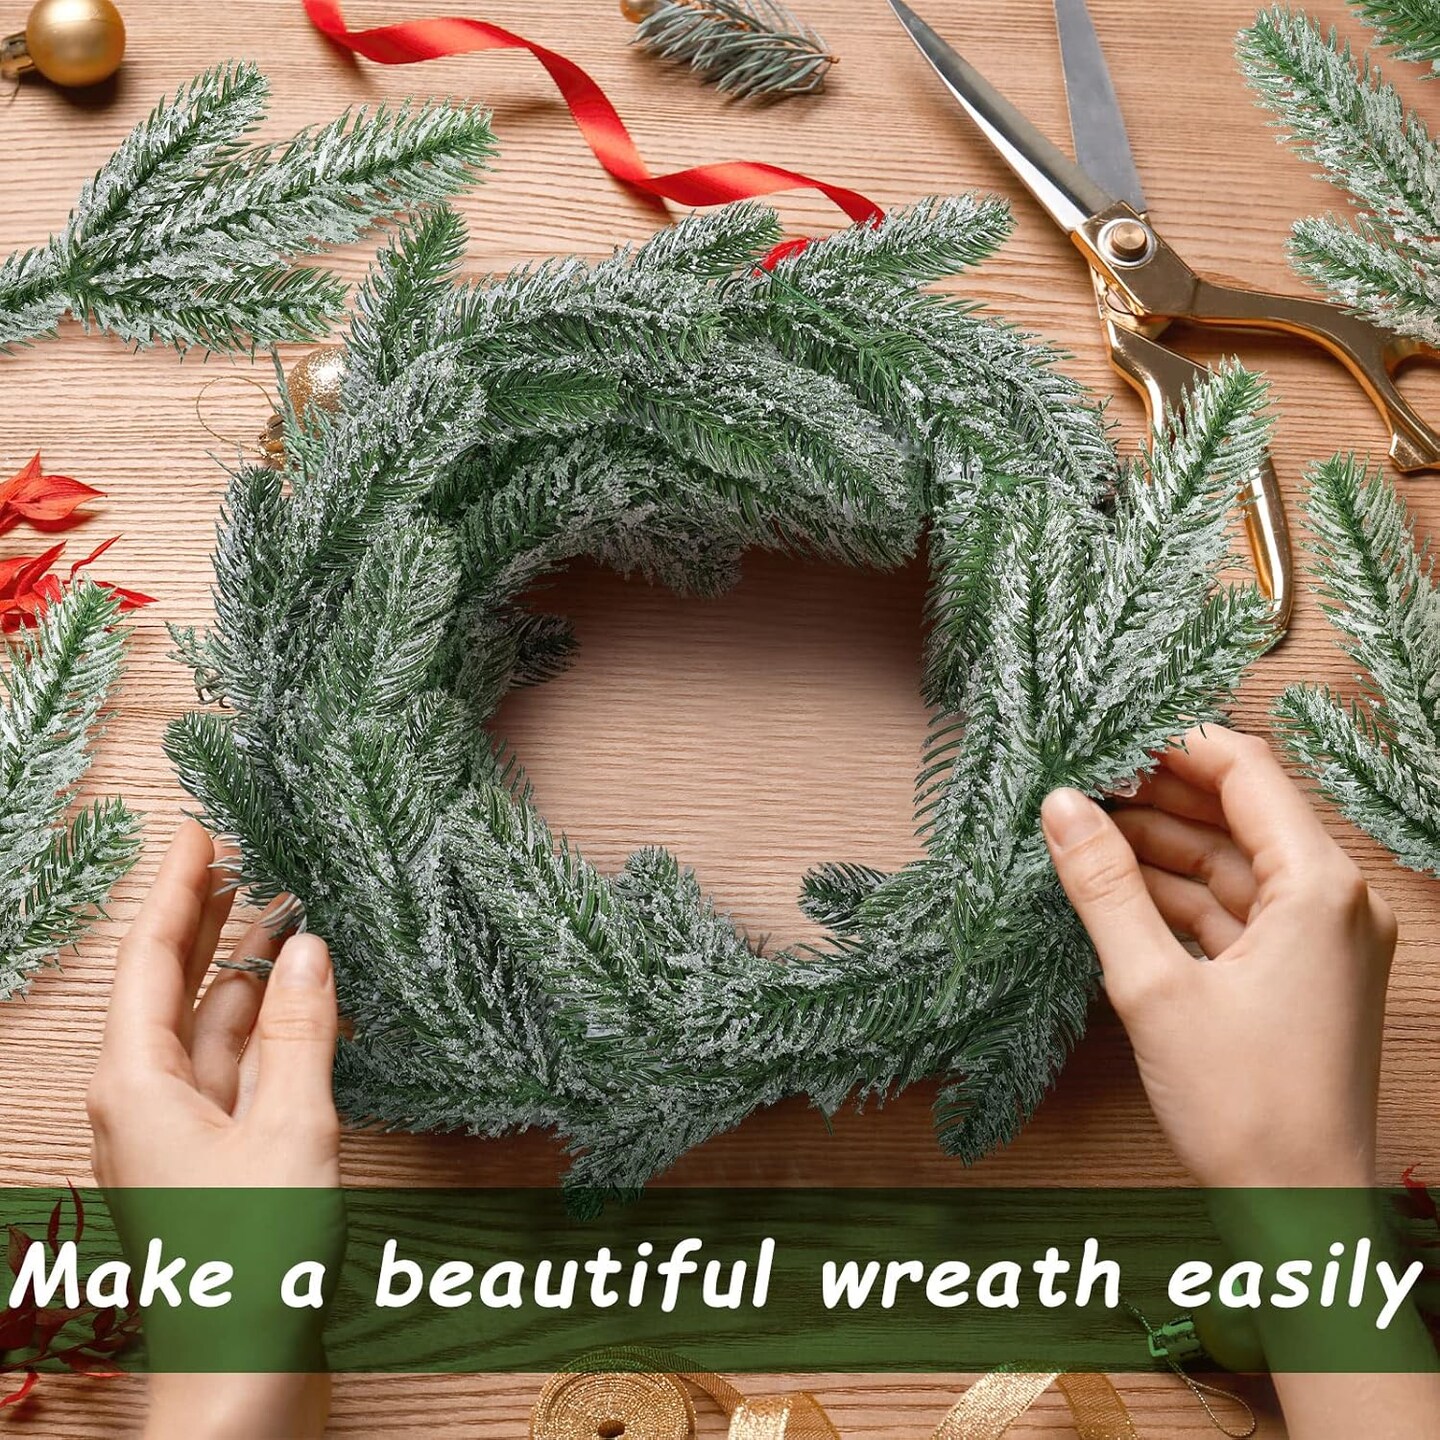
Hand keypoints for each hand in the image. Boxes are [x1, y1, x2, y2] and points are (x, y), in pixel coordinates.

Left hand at [87, 819, 340, 1438]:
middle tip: (243, 854)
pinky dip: (272, 1027)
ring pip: (212, 1024)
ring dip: (250, 971)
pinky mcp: (217, 1155)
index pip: (150, 958)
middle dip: (207, 919)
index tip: (200, 828)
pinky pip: (239, 1066)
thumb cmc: (253, 1259)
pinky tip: (309, 999)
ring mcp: (180, 1128)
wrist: (242, 1370)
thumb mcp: (289, 1127)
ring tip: (289, 913)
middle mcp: (145, 1097)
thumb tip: (307, 946)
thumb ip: (300, 1031)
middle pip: (173, 984)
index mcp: (135, 1082)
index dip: (177, 888)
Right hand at [1040, 724, 1394, 1188]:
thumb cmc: (1242, 1107)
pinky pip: (1234, 912)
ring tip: (1082, 832)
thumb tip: (1059, 804)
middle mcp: (1334, 902)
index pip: (1247, 772)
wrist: (1299, 1214)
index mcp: (1319, 888)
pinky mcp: (1300, 975)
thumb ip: (1103, 887)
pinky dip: (1177, 899)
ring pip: (1231, 866)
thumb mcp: (1153, 987)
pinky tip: (1115, 892)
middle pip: (1239, 815)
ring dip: (1160, 849)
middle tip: (1079, 781)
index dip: (1174, 744)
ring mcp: (1320, 940)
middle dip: (1157, 796)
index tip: (1107, 733)